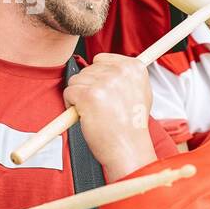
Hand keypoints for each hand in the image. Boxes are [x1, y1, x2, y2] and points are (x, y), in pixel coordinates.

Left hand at [64, 53, 155, 175]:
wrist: (128, 149)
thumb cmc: (131, 127)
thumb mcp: (140, 93)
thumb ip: (125, 76)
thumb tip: (107, 65)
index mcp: (134, 68)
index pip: (101, 59)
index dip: (98, 78)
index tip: (103, 92)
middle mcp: (120, 72)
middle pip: (87, 69)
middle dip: (88, 88)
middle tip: (100, 107)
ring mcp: (104, 82)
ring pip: (76, 80)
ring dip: (79, 97)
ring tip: (95, 112)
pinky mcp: (88, 95)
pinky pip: (69, 92)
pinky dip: (71, 105)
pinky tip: (86, 115)